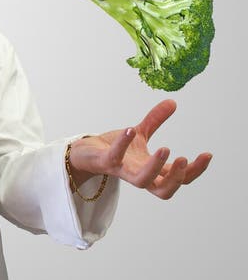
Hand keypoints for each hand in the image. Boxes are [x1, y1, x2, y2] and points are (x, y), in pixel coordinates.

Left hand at [68, 99, 211, 199]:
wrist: (85, 152)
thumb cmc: (114, 147)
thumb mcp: (139, 132)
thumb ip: (155, 120)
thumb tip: (172, 102)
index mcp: (152, 170)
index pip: (179, 179)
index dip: (195, 170)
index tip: (207, 154)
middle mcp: (139, 175)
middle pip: (164, 190)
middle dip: (177, 178)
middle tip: (185, 158)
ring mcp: (122, 171)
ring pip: (142, 181)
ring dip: (155, 167)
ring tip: (165, 148)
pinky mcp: (105, 162)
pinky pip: (114, 158)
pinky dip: (122, 144)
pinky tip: (130, 129)